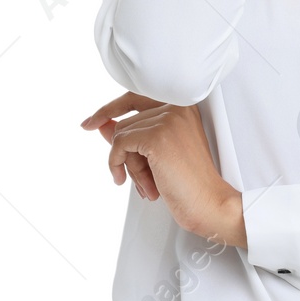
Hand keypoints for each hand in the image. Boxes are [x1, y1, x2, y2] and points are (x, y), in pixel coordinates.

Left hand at [80, 92, 245, 246]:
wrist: (209, 203)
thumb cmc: (188, 183)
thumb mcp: (154, 155)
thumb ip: (130, 135)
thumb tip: (100, 123)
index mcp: (182, 105)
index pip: (135, 97)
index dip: (110, 109)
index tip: (91, 122)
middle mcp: (177, 105)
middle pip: (126, 122)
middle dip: (128, 155)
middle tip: (141, 179)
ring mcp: (167, 119)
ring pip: (121, 135)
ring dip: (128, 165)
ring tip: (149, 184)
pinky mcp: (157, 136)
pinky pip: (119, 144)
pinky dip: (117, 164)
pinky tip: (132, 182)